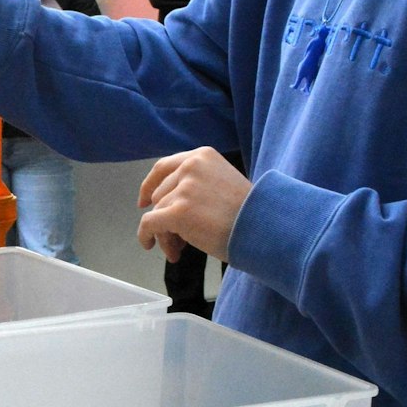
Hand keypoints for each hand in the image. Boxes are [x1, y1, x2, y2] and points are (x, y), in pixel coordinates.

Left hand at [137, 148, 251, 263]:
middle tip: (178, 239)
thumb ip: (196, 185)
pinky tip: (150, 245)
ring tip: (180, 250)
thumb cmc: (249, 214)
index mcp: (202, 156)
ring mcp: (183, 188)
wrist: (264, 227)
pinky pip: (149, 224)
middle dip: (166, 218)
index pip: (164, 167)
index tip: (143, 200)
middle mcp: (190, 166)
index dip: (150, 185)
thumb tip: (165, 206)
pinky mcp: (177, 211)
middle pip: (160, 195)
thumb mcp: (222, 183)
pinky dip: (146, 236)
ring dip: (166, 234)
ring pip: (157, 213)